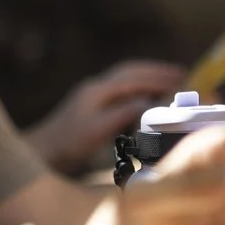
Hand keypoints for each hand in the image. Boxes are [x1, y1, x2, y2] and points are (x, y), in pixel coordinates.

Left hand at [25, 59, 190, 176]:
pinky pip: (120, 90)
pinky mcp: (90, 107)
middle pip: (130, 71)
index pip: (134, 78)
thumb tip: (150, 102)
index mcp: (97, 91)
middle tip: (182, 74)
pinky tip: (147, 99)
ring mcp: (92, 96)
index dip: (160, 77)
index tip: (183, 78)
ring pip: (125, 79)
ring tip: (170, 81)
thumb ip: (123, 113)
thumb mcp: (98, 131)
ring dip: (148, 77)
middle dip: (156, 71)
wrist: (41, 153)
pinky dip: (138, 89)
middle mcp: (95, 88)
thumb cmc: (67, 145)